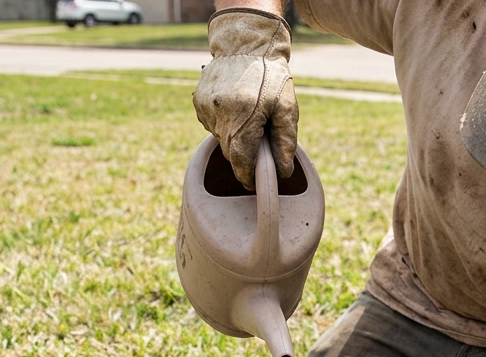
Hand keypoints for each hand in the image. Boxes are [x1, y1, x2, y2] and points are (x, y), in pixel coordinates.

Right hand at [192, 8, 298, 188]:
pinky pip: (212, 125)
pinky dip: (224, 125)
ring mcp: (206, 107)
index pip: (241, 160)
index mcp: (244, 116)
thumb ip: (286, 142)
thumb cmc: (272, 76)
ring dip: (234, 137)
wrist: (245, 44)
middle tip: (259, 147)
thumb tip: (284, 172)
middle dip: (244, 156)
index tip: (254, 183)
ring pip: (220, 139)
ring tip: (249, 118)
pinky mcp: (198, 102)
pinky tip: (236, 109)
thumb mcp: (287, 108)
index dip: (247, 176)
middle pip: (230, 152)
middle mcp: (220, 113)